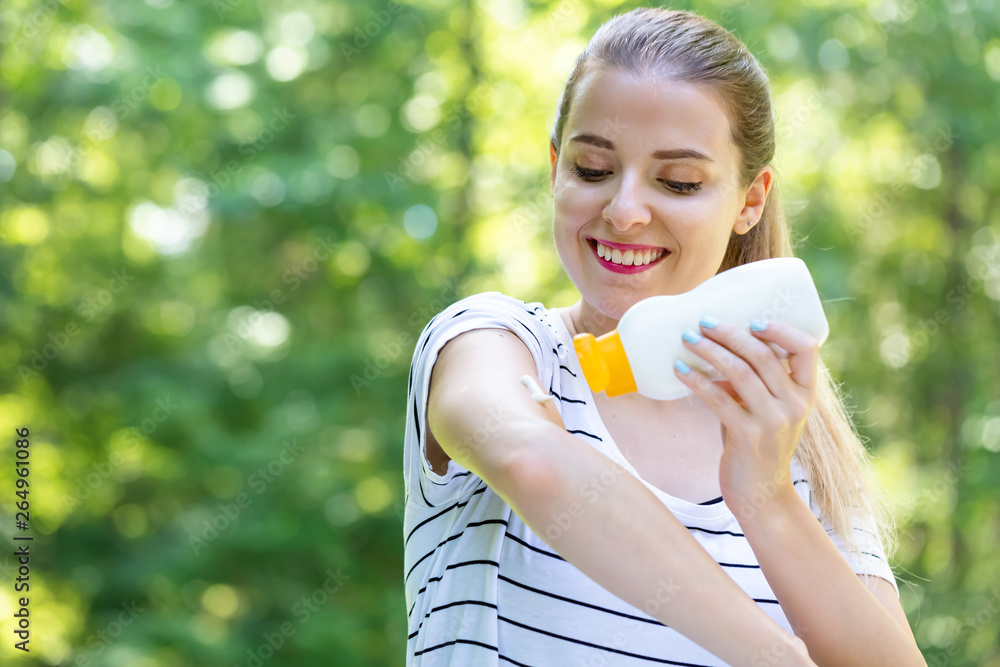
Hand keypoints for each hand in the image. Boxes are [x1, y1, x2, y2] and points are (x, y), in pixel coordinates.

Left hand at [673, 317, 819, 515]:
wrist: (760, 495)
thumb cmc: (757, 444)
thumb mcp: (766, 410)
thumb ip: (752, 382)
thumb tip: (717, 347)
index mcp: (805, 394)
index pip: (807, 349)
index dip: (782, 330)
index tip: (754, 320)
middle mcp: (794, 405)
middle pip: (762, 355)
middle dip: (730, 334)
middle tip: (704, 322)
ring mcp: (772, 421)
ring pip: (739, 372)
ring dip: (709, 351)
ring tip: (687, 338)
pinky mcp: (747, 436)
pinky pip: (718, 398)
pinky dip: (696, 379)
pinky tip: (679, 369)